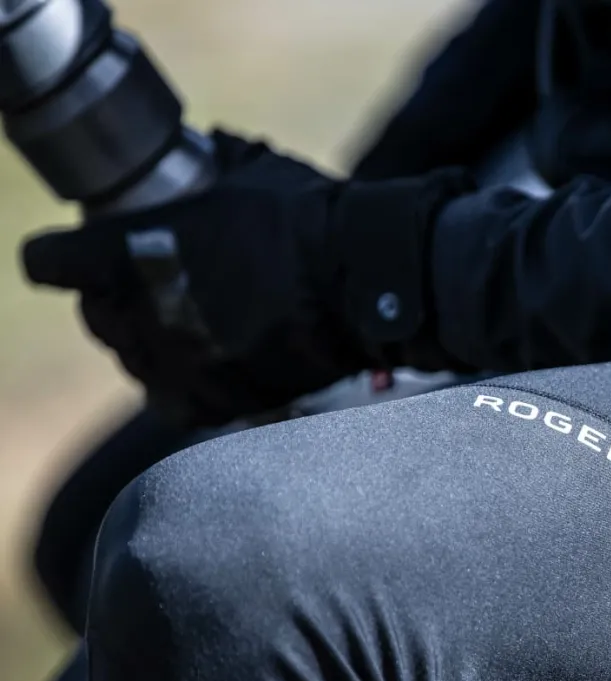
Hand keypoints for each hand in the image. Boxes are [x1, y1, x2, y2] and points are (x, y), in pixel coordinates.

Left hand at [23, 130, 472, 426]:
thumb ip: (212, 166)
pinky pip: (180, 401)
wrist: (364, 283)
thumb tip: (208, 156)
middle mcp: (142, 315)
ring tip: (182, 324)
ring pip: (134, 361)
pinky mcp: (219, 400)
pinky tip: (208, 364)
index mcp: (129, 252)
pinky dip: (188, 384)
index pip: (51, 263)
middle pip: (95, 317)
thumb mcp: (253, 171)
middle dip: (112, 300)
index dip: (59, 256)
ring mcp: (179, 364)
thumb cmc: (308, 220)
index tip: (73, 253)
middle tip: (143, 283)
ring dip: (148, 342)